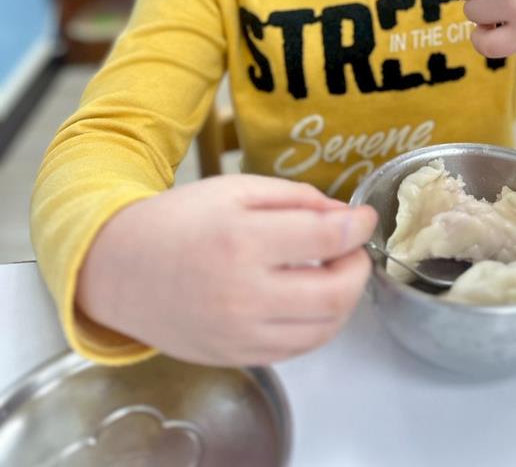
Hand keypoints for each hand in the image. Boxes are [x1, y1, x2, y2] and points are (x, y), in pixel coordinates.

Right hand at [76, 174, 376, 365]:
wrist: (121, 269)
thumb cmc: (179, 221)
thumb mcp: (235, 189)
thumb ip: (295, 198)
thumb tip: (344, 217)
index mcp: (242, 240)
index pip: (326, 238)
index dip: (358, 226)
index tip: (365, 217)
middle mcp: (243, 294)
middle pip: (335, 293)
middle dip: (358, 267)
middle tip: (353, 249)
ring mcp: (240, 333)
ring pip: (324, 328)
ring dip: (345, 299)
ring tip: (335, 272)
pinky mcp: (236, 356)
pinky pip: (299, 349)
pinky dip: (320, 325)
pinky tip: (312, 299)